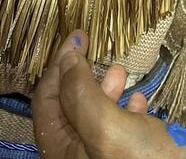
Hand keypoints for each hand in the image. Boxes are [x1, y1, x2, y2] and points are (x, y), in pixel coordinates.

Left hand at [32, 31, 185, 158]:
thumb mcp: (104, 123)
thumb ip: (80, 91)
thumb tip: (68, 56)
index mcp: (59, 149)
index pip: (46, 100)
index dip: (58, 65)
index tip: (77, 37)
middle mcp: (75, 154)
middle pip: (69, 104)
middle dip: (82, 74)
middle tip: (95, 49)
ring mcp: (101, 155)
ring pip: (95, 112)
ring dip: (106, 87)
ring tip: (121, 72)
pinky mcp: (125, 154)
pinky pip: (118, 125)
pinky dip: (126, 106)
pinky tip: (139, 99)